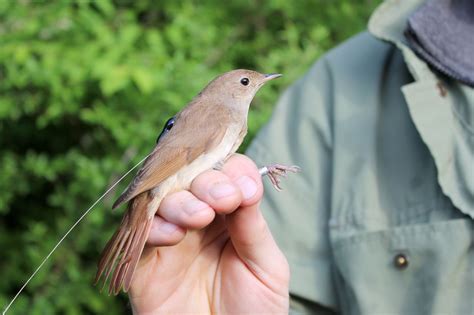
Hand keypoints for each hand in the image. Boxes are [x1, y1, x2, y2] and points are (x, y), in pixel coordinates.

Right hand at [128, 154, 288, 313]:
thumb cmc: (253, 310)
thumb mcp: (266, 267)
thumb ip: (253, 226)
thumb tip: (245, 185)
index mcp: (230, 215)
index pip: (226, 173)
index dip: (232, 172)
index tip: (244, 192)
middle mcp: (198, 219)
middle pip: (192, 178)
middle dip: (207, 183)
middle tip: (224, 200)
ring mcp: (171, 239)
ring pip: (163, 199)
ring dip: (181, 201)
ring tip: (200, 218)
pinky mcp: (145, 263)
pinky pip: (139, 233)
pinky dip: (154, 227)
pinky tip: (174, 236)